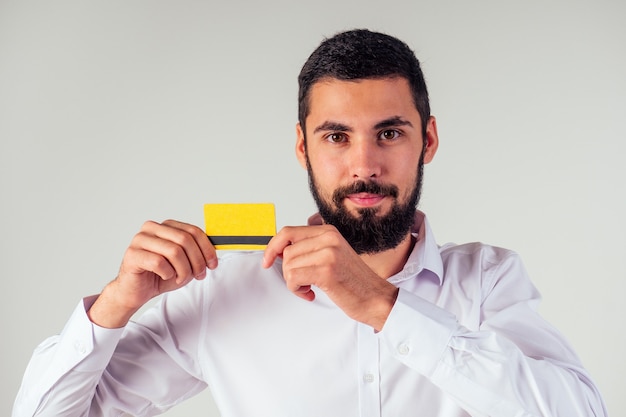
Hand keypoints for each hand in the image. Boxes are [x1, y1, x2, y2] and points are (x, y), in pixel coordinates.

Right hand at [88, 220, 216, 327]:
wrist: (136, 291)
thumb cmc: (161, 275)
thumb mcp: (185, 263)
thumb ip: (197, 253)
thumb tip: (215, 250)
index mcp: (166, 226)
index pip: (193, 231)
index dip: (207, 248)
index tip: (213, 264)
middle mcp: (152, 228)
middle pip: (185, 240)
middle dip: (197, 261)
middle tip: (199, 275)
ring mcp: (140, 239)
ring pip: (174, 251)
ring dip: (183, 270)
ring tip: (180, 278)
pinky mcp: (132, 254)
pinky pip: (159, 262)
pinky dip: (167, 273)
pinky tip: (165, 276)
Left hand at [263, 225, 397, 330]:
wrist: (376, 299)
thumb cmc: (354, 282)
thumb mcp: (332, 256)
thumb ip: (309, 249)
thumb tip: (278, 251)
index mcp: (329, 231)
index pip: (288, 232)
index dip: (272, 247)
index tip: (267, 260)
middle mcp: (329, 238)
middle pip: (286, 251)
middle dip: (288, 271)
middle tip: (303, 282)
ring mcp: (328, 253)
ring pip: (288, 265)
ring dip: (294, 282)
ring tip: (311, 288)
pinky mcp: (326, 270)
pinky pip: (293, 277)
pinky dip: (297, 289)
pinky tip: (311, 293)